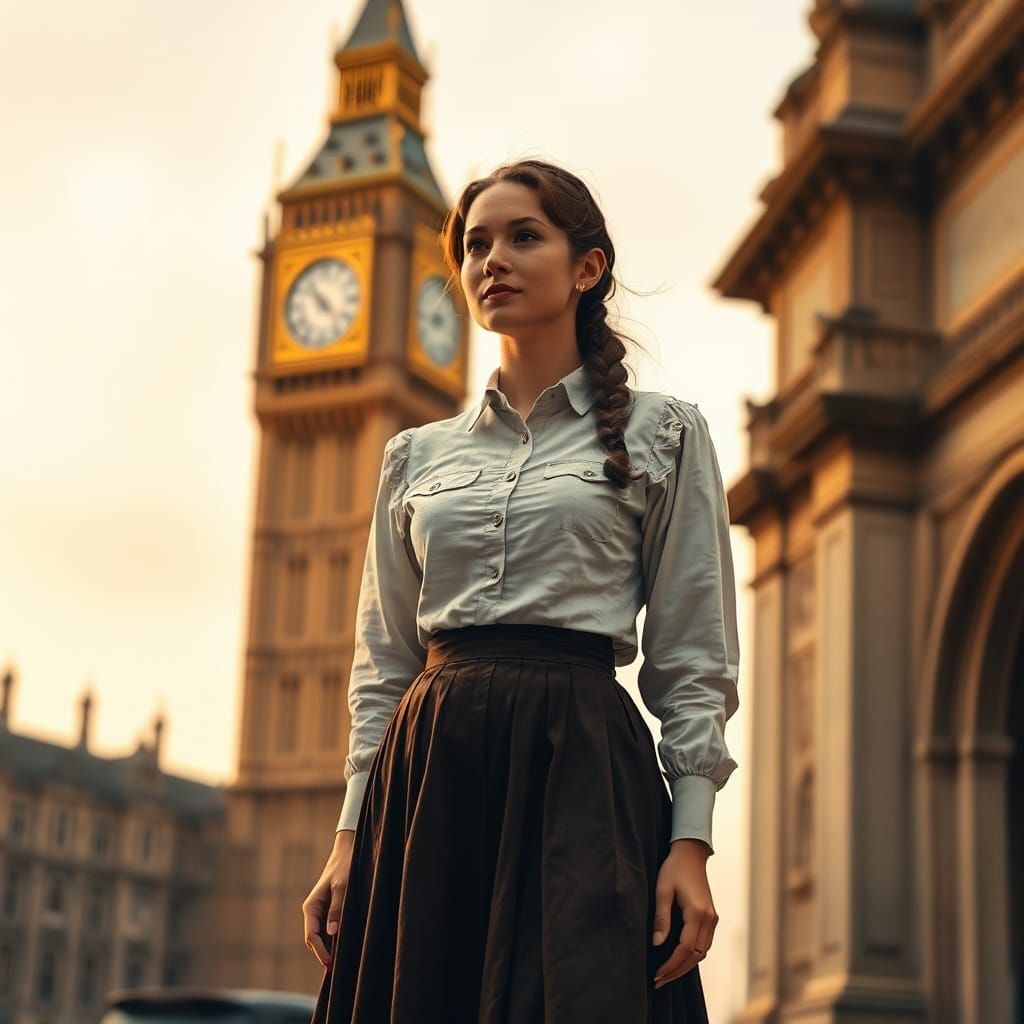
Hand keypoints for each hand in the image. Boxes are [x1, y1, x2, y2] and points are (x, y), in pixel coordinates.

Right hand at [301, 830, 354, 968]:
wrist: (347, 851)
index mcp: (311, 907)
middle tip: (336, 970)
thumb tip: (332, 933)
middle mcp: (313, 911)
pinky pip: (328, 930)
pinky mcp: (329, 910)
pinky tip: (343, 948)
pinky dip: (333, 940)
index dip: (320, 952)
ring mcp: (320, 912)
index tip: (331, 963)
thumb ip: (337, 909)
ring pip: (321, 937)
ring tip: (340, 963)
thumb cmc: (344, 868)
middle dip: (323, 954)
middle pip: (314, 940)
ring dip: (328, 949)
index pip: (311, 936)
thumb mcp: (342, 887)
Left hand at [651, 838, 717, 988]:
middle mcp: (709, 919)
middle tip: (659, 981)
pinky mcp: (711, 918)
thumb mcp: (662, 890)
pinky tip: (678, 960)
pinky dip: (692, 956)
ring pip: (702, 953)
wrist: (690, 854)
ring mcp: (713, 919)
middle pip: (696, 956)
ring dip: (685, 966)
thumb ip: (661, 918)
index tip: (657, 974)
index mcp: (698, 912)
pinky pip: (704, 944)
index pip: (685, 948)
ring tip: (666, 975)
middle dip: (677, 971)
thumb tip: (656, 944)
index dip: (671, 964)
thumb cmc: (674, 868)